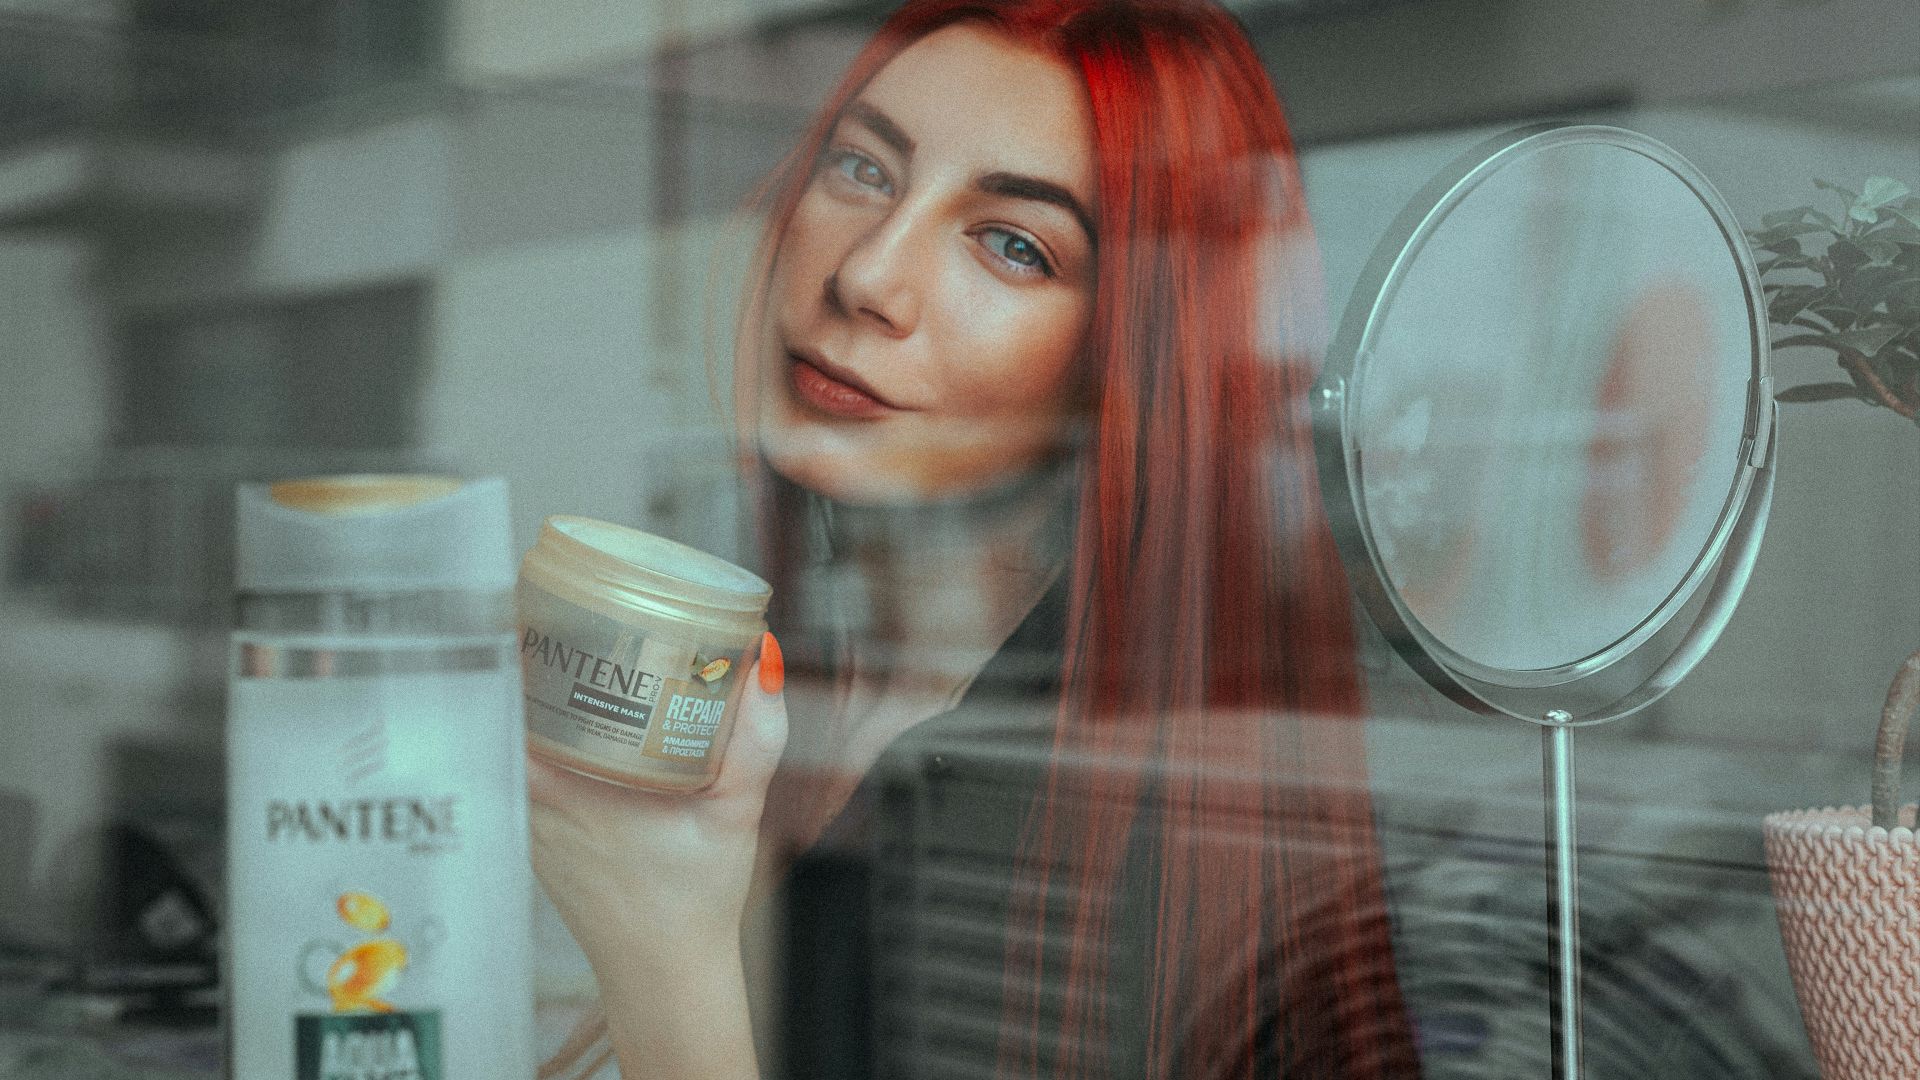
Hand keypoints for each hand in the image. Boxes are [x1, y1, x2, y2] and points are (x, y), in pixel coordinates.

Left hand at [529, 634, 787, 965]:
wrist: (665, 972)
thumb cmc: (692, 904)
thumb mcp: (736, 813)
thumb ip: (756, 740)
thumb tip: (766, 663)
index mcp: (563, 788)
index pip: (510, 697)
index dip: (511, 642)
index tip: (531, 600)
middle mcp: (532, 801)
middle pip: (508, 705)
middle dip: (530, 652)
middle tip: (560, 602)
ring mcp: (528, 820)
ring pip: (513, 736)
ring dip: (534, 692)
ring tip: (563, 639)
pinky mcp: (538, 834)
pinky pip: (526, 765)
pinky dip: (544, 732)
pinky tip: (572, 709)